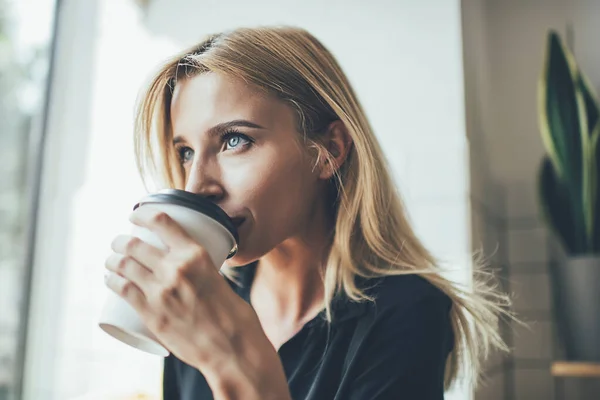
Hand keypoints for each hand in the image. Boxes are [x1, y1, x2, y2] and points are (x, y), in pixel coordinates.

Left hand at [104, 206, 289, 398]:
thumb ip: (198, 272)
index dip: (142, 214)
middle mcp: (175, 268)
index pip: (161, 222)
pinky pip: (122, 289)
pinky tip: (109, 278)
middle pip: (134, 244)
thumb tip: (185, 271)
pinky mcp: (150, 313)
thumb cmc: (231, 315)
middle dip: (121, 240)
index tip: (134, 215)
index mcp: (196, 254)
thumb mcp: (217, 278)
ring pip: (123, 264)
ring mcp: (160, 291)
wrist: (231, 347)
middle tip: (119, 243)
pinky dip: (111, 280)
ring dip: (112, 259)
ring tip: (111, 261)